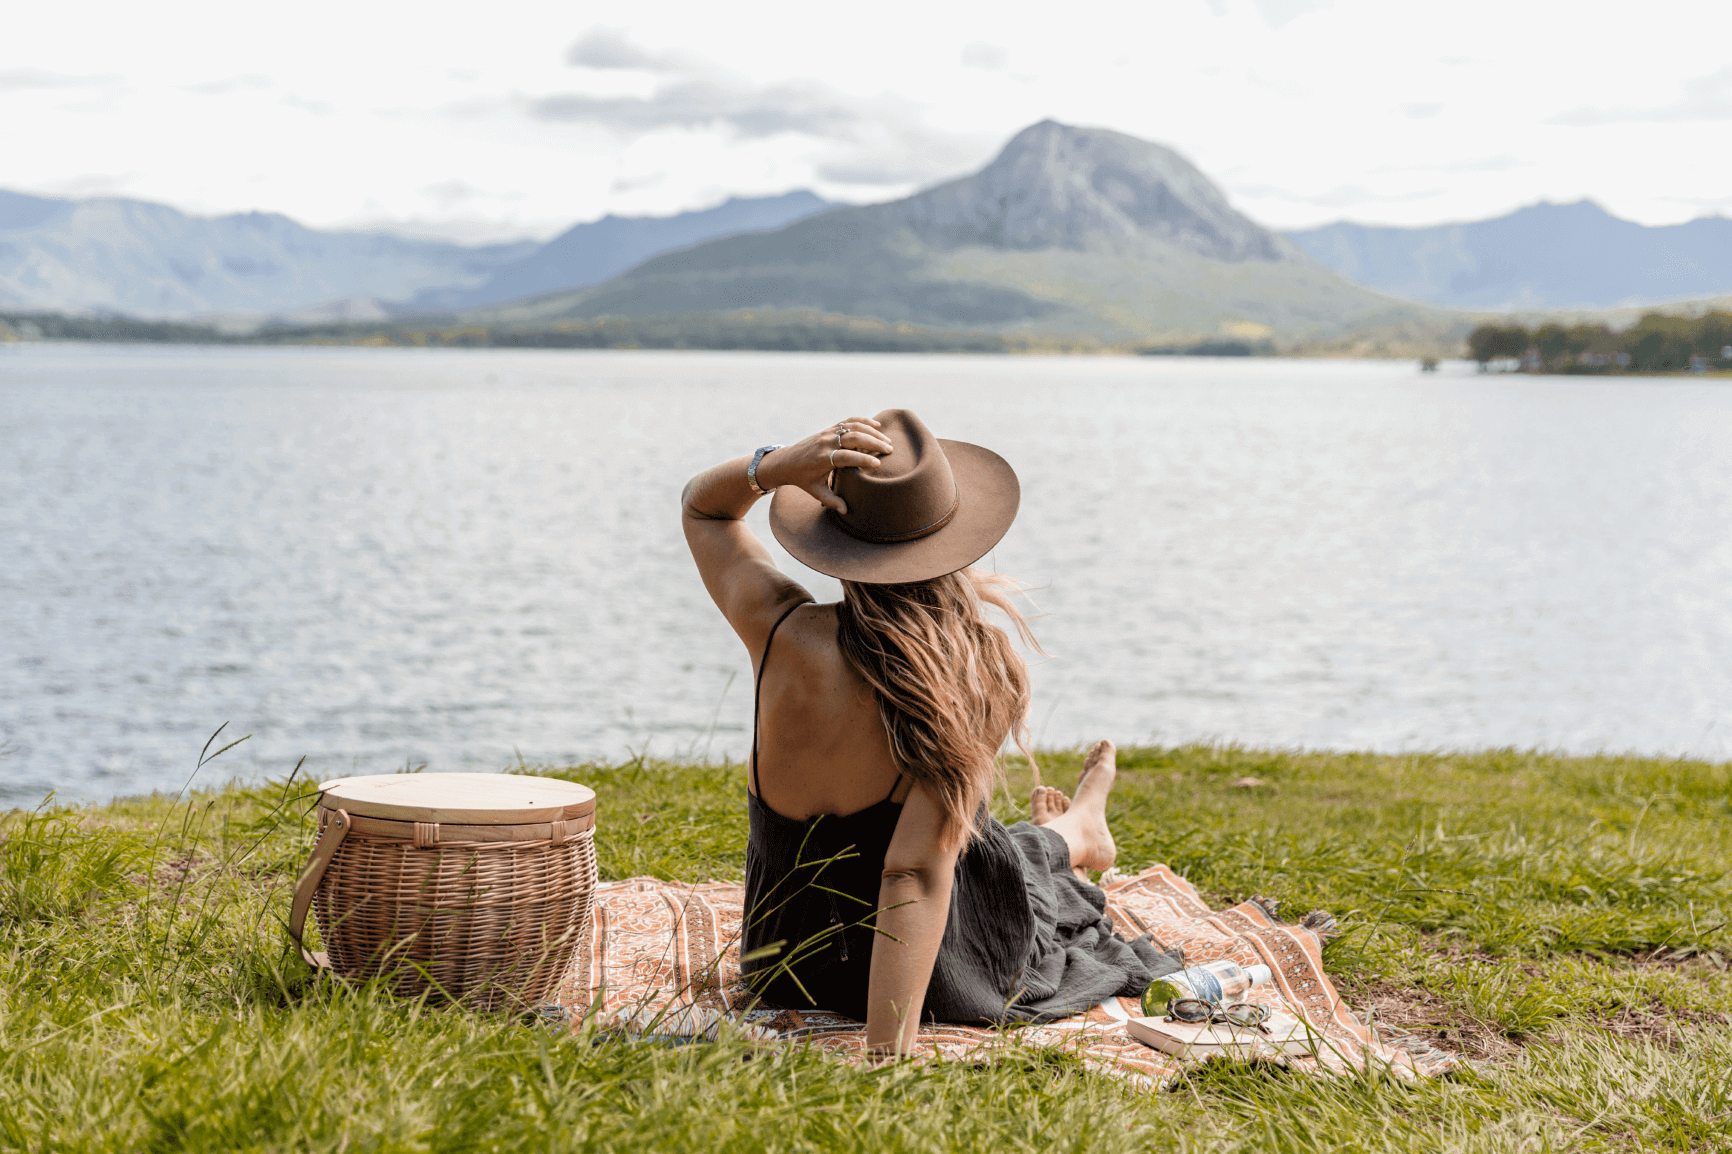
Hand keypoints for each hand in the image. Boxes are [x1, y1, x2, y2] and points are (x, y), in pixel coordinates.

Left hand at [756, 417, 892, 513]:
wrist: (786, 461)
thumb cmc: (802, 479)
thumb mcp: (815, 491)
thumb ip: (831, 501)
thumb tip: (846, 510)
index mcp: (823, 458)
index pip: (846, 456)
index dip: (863, 459)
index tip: (878, 464)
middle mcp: (826, 443)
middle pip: (853, 437)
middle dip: (873, 442)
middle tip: (889, 450)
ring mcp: (828, 433)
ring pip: (853, 427)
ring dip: (872, 431)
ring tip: (887, 441)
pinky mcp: (829, 428)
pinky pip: (848, 421)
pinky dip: (863, 421)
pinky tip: (877, 425)